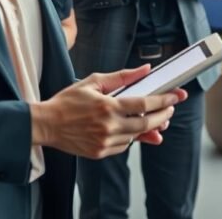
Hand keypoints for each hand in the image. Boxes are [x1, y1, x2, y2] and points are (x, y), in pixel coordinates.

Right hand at [29, 65, 187, 158]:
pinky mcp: (100, 153)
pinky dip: (131, 137)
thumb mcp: (93, 82)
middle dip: (162, 116)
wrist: (46, 124)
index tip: (175, 97)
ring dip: (149, 129)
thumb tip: (145, 69)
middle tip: (170, 110)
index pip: (144, 105)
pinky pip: (124, 146)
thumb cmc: (67, 101)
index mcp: (107, 107)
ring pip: (136, 137)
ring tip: (157, 120)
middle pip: (146, 124)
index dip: (163, 101)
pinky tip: (133, 129)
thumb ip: (122, 77)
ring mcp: (104, 142)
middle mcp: (108, 127)